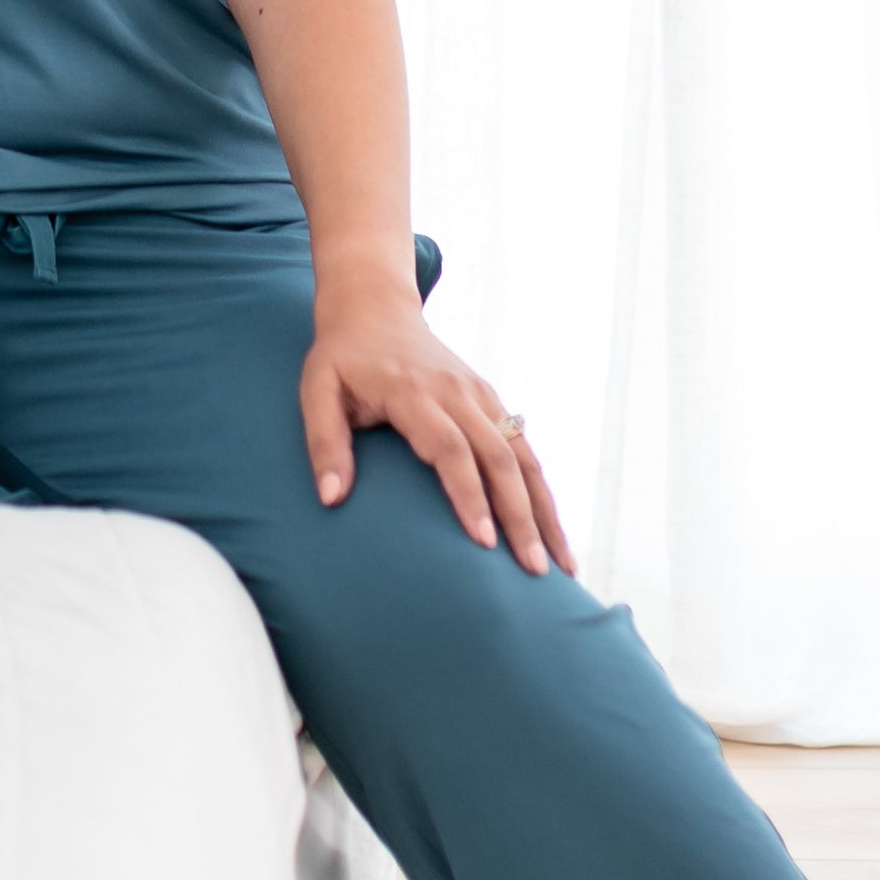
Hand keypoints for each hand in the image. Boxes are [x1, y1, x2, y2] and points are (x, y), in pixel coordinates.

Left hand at [300, 280, 577, 575]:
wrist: (375, 309)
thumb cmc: (341, 359)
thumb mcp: (317, 391)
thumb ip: (324, 443)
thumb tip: (331, 498)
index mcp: (414, 392)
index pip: (450, 448)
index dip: (468, 495)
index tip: (482, 542)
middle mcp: (457, 393)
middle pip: (498, 458)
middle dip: (520, 517)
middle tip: (533, 571)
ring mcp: (480, 395)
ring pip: (523, 456)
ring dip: (545, 511)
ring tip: (563, 565)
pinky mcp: (492, 401)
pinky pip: (524, 449)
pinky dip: (542, 492)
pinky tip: (553, 531)